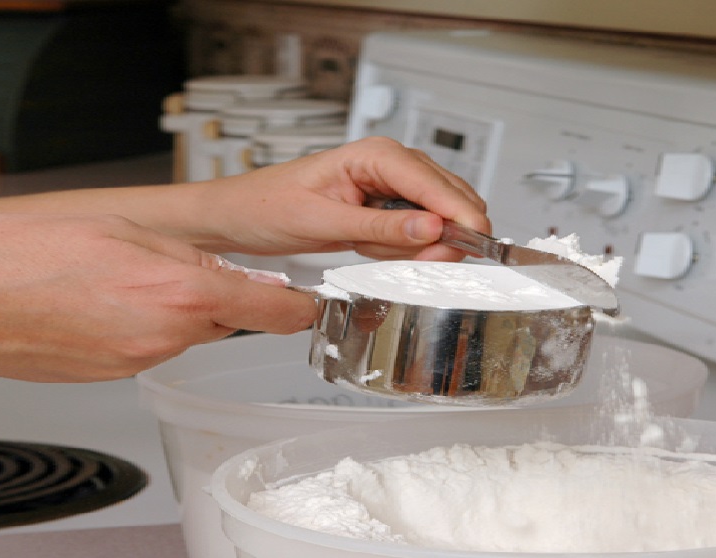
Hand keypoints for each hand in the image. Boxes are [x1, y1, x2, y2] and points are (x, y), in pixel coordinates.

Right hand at [0, 214, 316, 381]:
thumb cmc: (32, 251)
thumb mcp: (131, 231)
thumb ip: (196, 255)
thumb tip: (236, 273)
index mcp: (183, 293)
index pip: (275, 311)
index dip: (301, 307)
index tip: (312, 304)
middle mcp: (167, 335)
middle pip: (230, 321)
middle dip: (225, 299)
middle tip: (191, 271)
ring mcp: (139, 360)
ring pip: (190, 334)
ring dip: (181, 312)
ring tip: (131, 282)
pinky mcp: (113, 373)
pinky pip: (153, 349)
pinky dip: (147, 329)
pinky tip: (113, 305)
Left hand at [194, 136, 490, 260]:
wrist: (238, 216)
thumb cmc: (267, 205)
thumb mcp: (323, 221)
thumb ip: (382, 225)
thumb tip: (432, 227)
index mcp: (374, 154)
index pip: (433, 183)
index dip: (458, 213)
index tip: (476, 241)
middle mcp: (389, 164)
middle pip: (447, 198)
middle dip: (441, 235)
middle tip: (427, 261)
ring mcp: (391, 187)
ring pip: (436, 220)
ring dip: (414, 245)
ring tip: (370, 248)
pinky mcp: (387, 209)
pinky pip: (415, 233)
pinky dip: (402, 249)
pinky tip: (371, 249)